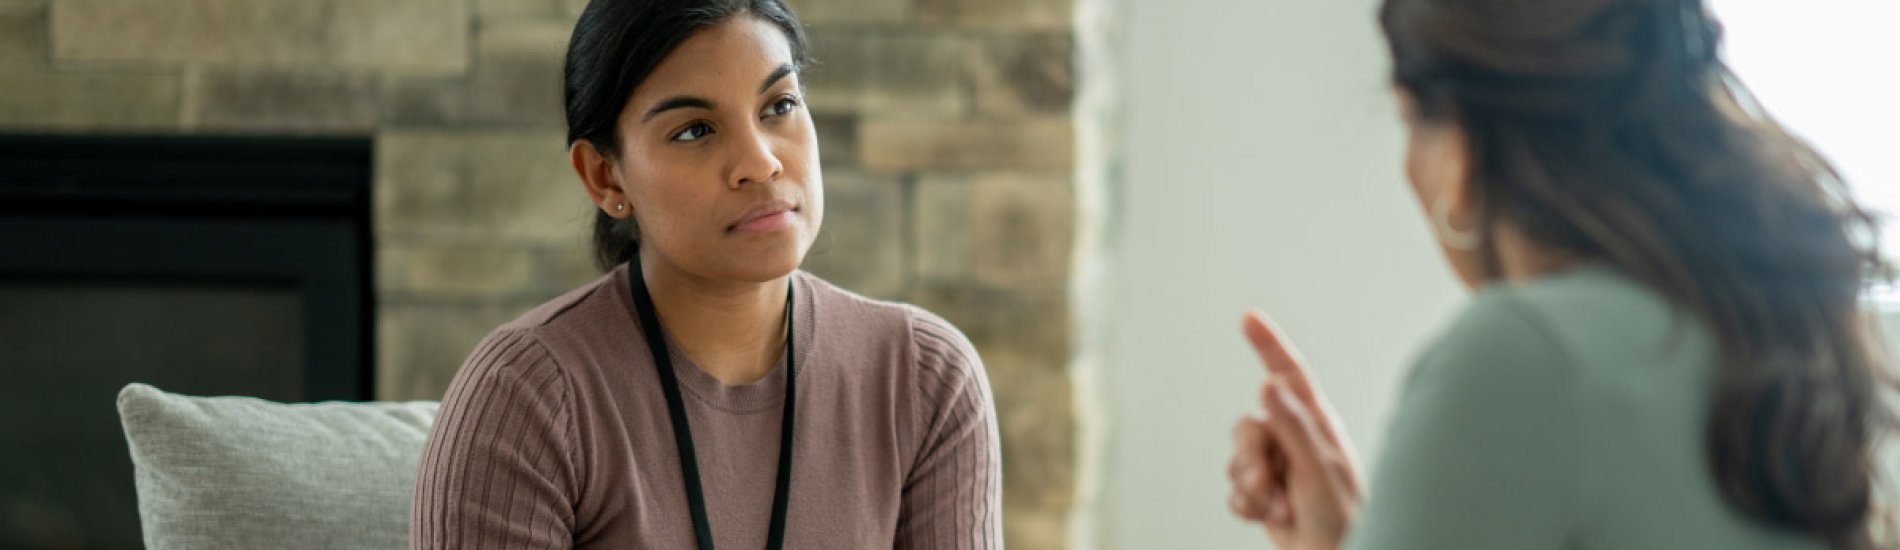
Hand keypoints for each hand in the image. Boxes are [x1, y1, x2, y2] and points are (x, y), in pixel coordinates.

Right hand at [1227, 311, 1362, 549]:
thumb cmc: (1344, 518)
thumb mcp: (1319, 468)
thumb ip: (1293, 426)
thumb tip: (1269, 384)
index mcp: (1315, 424)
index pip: (1288, 374)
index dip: (1268, 345)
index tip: (1249, 318)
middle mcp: (1295, 440)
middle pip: (1246, 428)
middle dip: (1251, 460)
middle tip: (1269, 484)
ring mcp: (1280, 467)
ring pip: (1237, 461)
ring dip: (1252, 489)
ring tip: (1279, 508)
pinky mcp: (1266, 494)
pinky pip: (1235, 489)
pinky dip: (1246, 506)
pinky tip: (1268, 517)